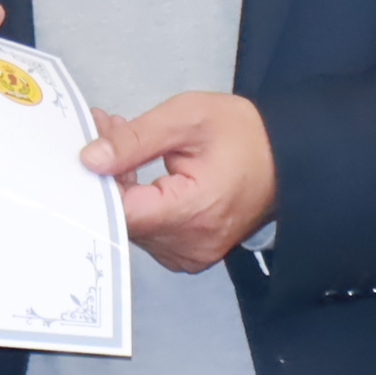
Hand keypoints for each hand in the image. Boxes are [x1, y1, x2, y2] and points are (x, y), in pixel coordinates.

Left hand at [84, 92, 277, 274]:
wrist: (287, 158)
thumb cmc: (244, 134)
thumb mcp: (186, 119)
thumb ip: (135, 140)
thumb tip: (90, 159)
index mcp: (192, 211)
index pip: (121, 212)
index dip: (97, 181)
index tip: (88, 145)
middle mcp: (190, 244)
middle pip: (124, 220)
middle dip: (107, 177)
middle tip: (107, 131)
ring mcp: (191, 255)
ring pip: (133, 227)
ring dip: (121, 189)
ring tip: (126, 144)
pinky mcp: (190, 255)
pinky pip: (149, 233)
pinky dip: (139, 203)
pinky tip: (139, 172)